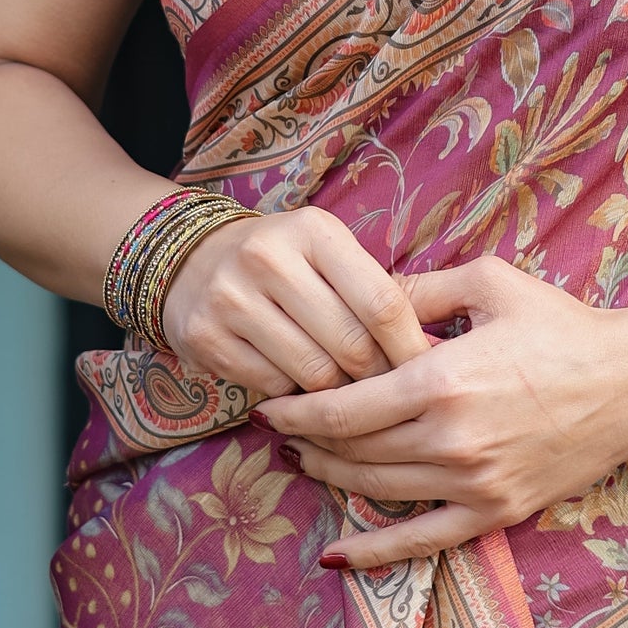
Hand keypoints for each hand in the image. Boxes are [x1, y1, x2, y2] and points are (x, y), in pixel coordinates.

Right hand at [159, 208, 430, 401]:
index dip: (410, 346)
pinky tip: (297, 385)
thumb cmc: (285, 262)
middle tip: (388, 390)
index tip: (428, 372)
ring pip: (312, 373)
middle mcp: (268, 258)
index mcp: (313, 231)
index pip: (381, 301)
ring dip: (336, 392)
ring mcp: (231, 298)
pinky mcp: (205, 336)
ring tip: (345, 388)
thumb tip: (434, 352)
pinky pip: (272, 387)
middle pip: (349, 344)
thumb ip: (376, 291)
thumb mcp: (330, 253)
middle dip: (376, 377)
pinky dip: (294, 396)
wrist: (193, 259)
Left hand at [254, 255, 627, 569]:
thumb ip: (420, 289)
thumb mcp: (489, 283)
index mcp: (442, 378)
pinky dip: (373, 552)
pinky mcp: (495, 511)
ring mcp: (473, 482)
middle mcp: (452, 437)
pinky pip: (421, 540)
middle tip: (282, 430)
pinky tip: (336, 555)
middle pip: (354, 450)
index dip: (297, 410)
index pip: (345, 407)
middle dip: (308, 441)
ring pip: (377, 490)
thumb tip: (364, 293)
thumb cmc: (561, 324)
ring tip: (306, 462)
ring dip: (331, 479)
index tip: (268, 406)